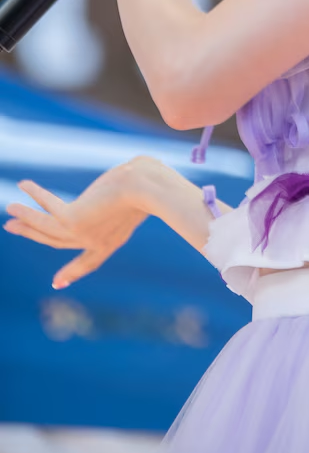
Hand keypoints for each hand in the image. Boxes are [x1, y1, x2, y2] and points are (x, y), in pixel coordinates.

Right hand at [3, 165, 148, 288]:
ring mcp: (82, 234)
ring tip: (8, 214)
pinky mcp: (72, 220)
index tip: (57, 283)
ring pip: (45, 230)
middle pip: (56, 241)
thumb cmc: (150, 181)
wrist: (147, 186)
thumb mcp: (138, 191)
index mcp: (113, 240)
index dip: (72, 272)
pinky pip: (45, 209)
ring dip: (25, 221)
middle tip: (12, 228)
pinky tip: (21, 188)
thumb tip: (133, 168)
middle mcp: (95, 241)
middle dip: (33, 235)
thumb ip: (132, 187)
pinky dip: (32, 198)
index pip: (89, 262)